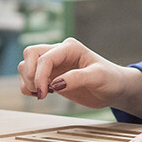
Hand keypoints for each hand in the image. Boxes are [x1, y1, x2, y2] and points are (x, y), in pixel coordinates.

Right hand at [17, 37, 141, 118]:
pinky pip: (30, 77)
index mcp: (70, 48)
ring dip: (28, 80)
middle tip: (41, 92)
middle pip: (30, 54)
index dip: (40, 75)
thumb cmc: (111, 79)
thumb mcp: (98, 77)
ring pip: (27, 65)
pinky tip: (42, 94)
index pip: (45, 57)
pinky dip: (29, 87)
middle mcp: (59, 52)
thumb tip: (55, 84)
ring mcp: (54, 64)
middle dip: (31, 74)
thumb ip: (77, 78)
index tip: (43, 93)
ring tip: (43, 93)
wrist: (115, 89)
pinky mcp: (51, 76)